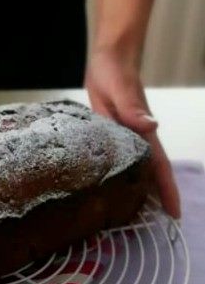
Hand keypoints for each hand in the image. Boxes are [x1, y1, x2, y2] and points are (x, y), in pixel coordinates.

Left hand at [86, 47, 179, 218]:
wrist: (109, 57)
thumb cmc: (114, 72)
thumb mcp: (119, 89)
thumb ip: (132, 108)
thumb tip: (151, 126)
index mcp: (141, 132)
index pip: (158, 166)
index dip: (167, 190)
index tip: (174, 214)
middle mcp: (137, 137)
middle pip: (151, 172)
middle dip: (156, 198)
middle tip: (155, 226)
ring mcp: (126, 135)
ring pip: (136, 167)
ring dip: (140, 188)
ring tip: (134, 216)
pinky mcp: (112, 131)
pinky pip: (120, 158)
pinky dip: (122, 173)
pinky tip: (113, 186)